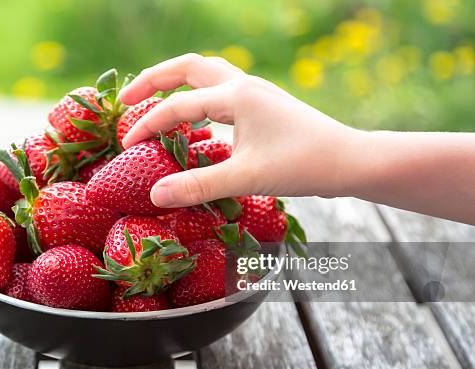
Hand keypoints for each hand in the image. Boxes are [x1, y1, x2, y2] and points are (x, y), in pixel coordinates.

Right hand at [119, 53, 358, 207]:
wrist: (349, 161)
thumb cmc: (303, 166)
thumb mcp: (246, 178)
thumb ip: (198, 186)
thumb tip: (154, 194)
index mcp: (236, 96)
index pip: (178, 105)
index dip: (148, 125)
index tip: (125, 145)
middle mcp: (243, 86)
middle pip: (187, 68)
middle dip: (153, 80)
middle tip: (127, 100)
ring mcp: (255, 93)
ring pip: (206, 74)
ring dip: (176, 83)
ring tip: (154, 100)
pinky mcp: (263, 106)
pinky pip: (221, 90)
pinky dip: (198, 97)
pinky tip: (197, 118)